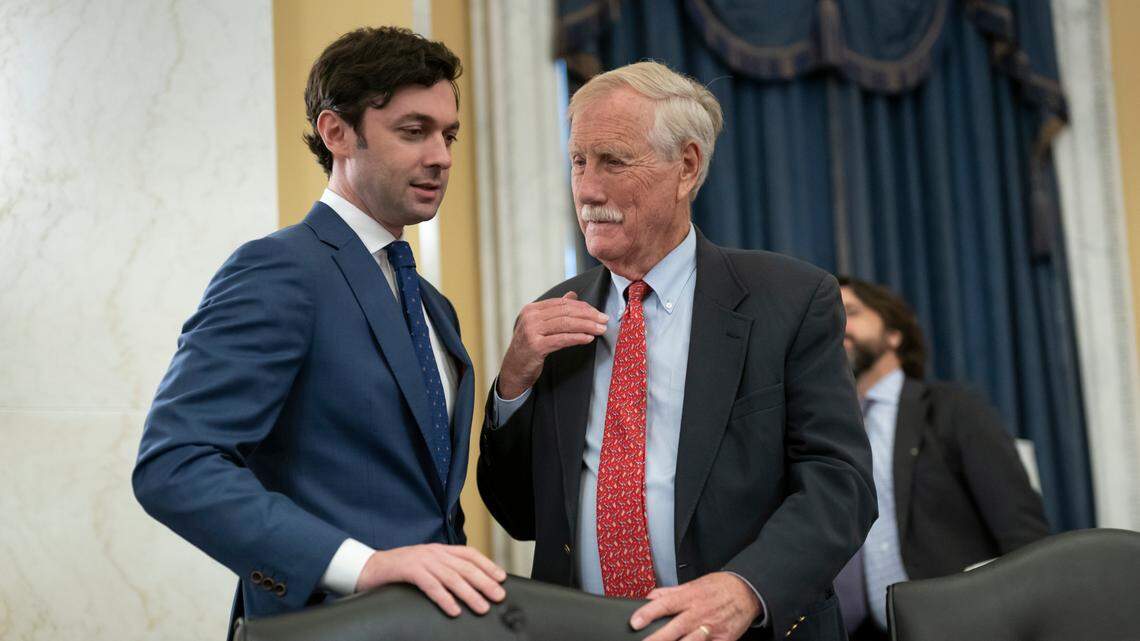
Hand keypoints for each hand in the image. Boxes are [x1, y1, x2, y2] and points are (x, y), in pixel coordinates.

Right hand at [355, 544, 506, 616]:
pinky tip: (454, 609)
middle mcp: (433, 552)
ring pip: (451, 577)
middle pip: (465, 567)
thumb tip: (466, 583)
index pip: (469, 554)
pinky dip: (444, 598)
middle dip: (484, 581)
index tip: (501, 578)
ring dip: (469, 593)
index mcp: (439, 549)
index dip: (487, 565)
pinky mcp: (408, 571)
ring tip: (482, 607)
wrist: (367, 567)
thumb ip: (443, 569)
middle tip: (498, 596)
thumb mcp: (425, 565)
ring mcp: (421, 560)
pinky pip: (430, 585)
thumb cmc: (399, 570)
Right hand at [497, 292, 607, 398]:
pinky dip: (577, 338)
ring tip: (600, 329)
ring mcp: (531, 331)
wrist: (513, 369)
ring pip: (565, 324)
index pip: (562, 303)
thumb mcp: (540, 325)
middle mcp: (530, 317)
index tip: (598, 313)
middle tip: (604, 320)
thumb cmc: (529, 347)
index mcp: (532, 309)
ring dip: (587, 326)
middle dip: (588, 315)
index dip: (583, 307)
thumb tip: (572, 295)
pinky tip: (588, 338)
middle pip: (566, 312)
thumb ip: (555, 310)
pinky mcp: (536, 346)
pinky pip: (561, 339)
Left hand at [630, 572, 761, 640]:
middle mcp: (698, 613)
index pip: (664, 604)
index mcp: (689, 597)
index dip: (648, 613)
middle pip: (674, 628)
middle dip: (656, 639)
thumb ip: (670, 593)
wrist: (746, 591)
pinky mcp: (723, 640)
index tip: (634, 622)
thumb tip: (649, 597)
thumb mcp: (693, 584)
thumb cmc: (718, 587)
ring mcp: (710, 629)